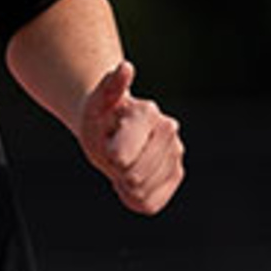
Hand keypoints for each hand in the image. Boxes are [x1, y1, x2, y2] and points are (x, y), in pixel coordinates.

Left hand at [78, 61, 184, 214]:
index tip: (107, 140)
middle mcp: (169, 130)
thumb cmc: (99, 115)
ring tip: (123, 159)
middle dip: (116, 169)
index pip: (122, 158)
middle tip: (114, 150)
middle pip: (133, 177)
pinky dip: (134, 196)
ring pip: (141, 192)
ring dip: (124, 182)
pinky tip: (132, 175)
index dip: (109, 155)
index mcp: (147, 112)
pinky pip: (150, 204)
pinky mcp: (176, 173)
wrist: (108, 125)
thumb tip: (125, 67)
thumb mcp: (94, 103)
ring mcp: (176, 153)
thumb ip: (109, 87)